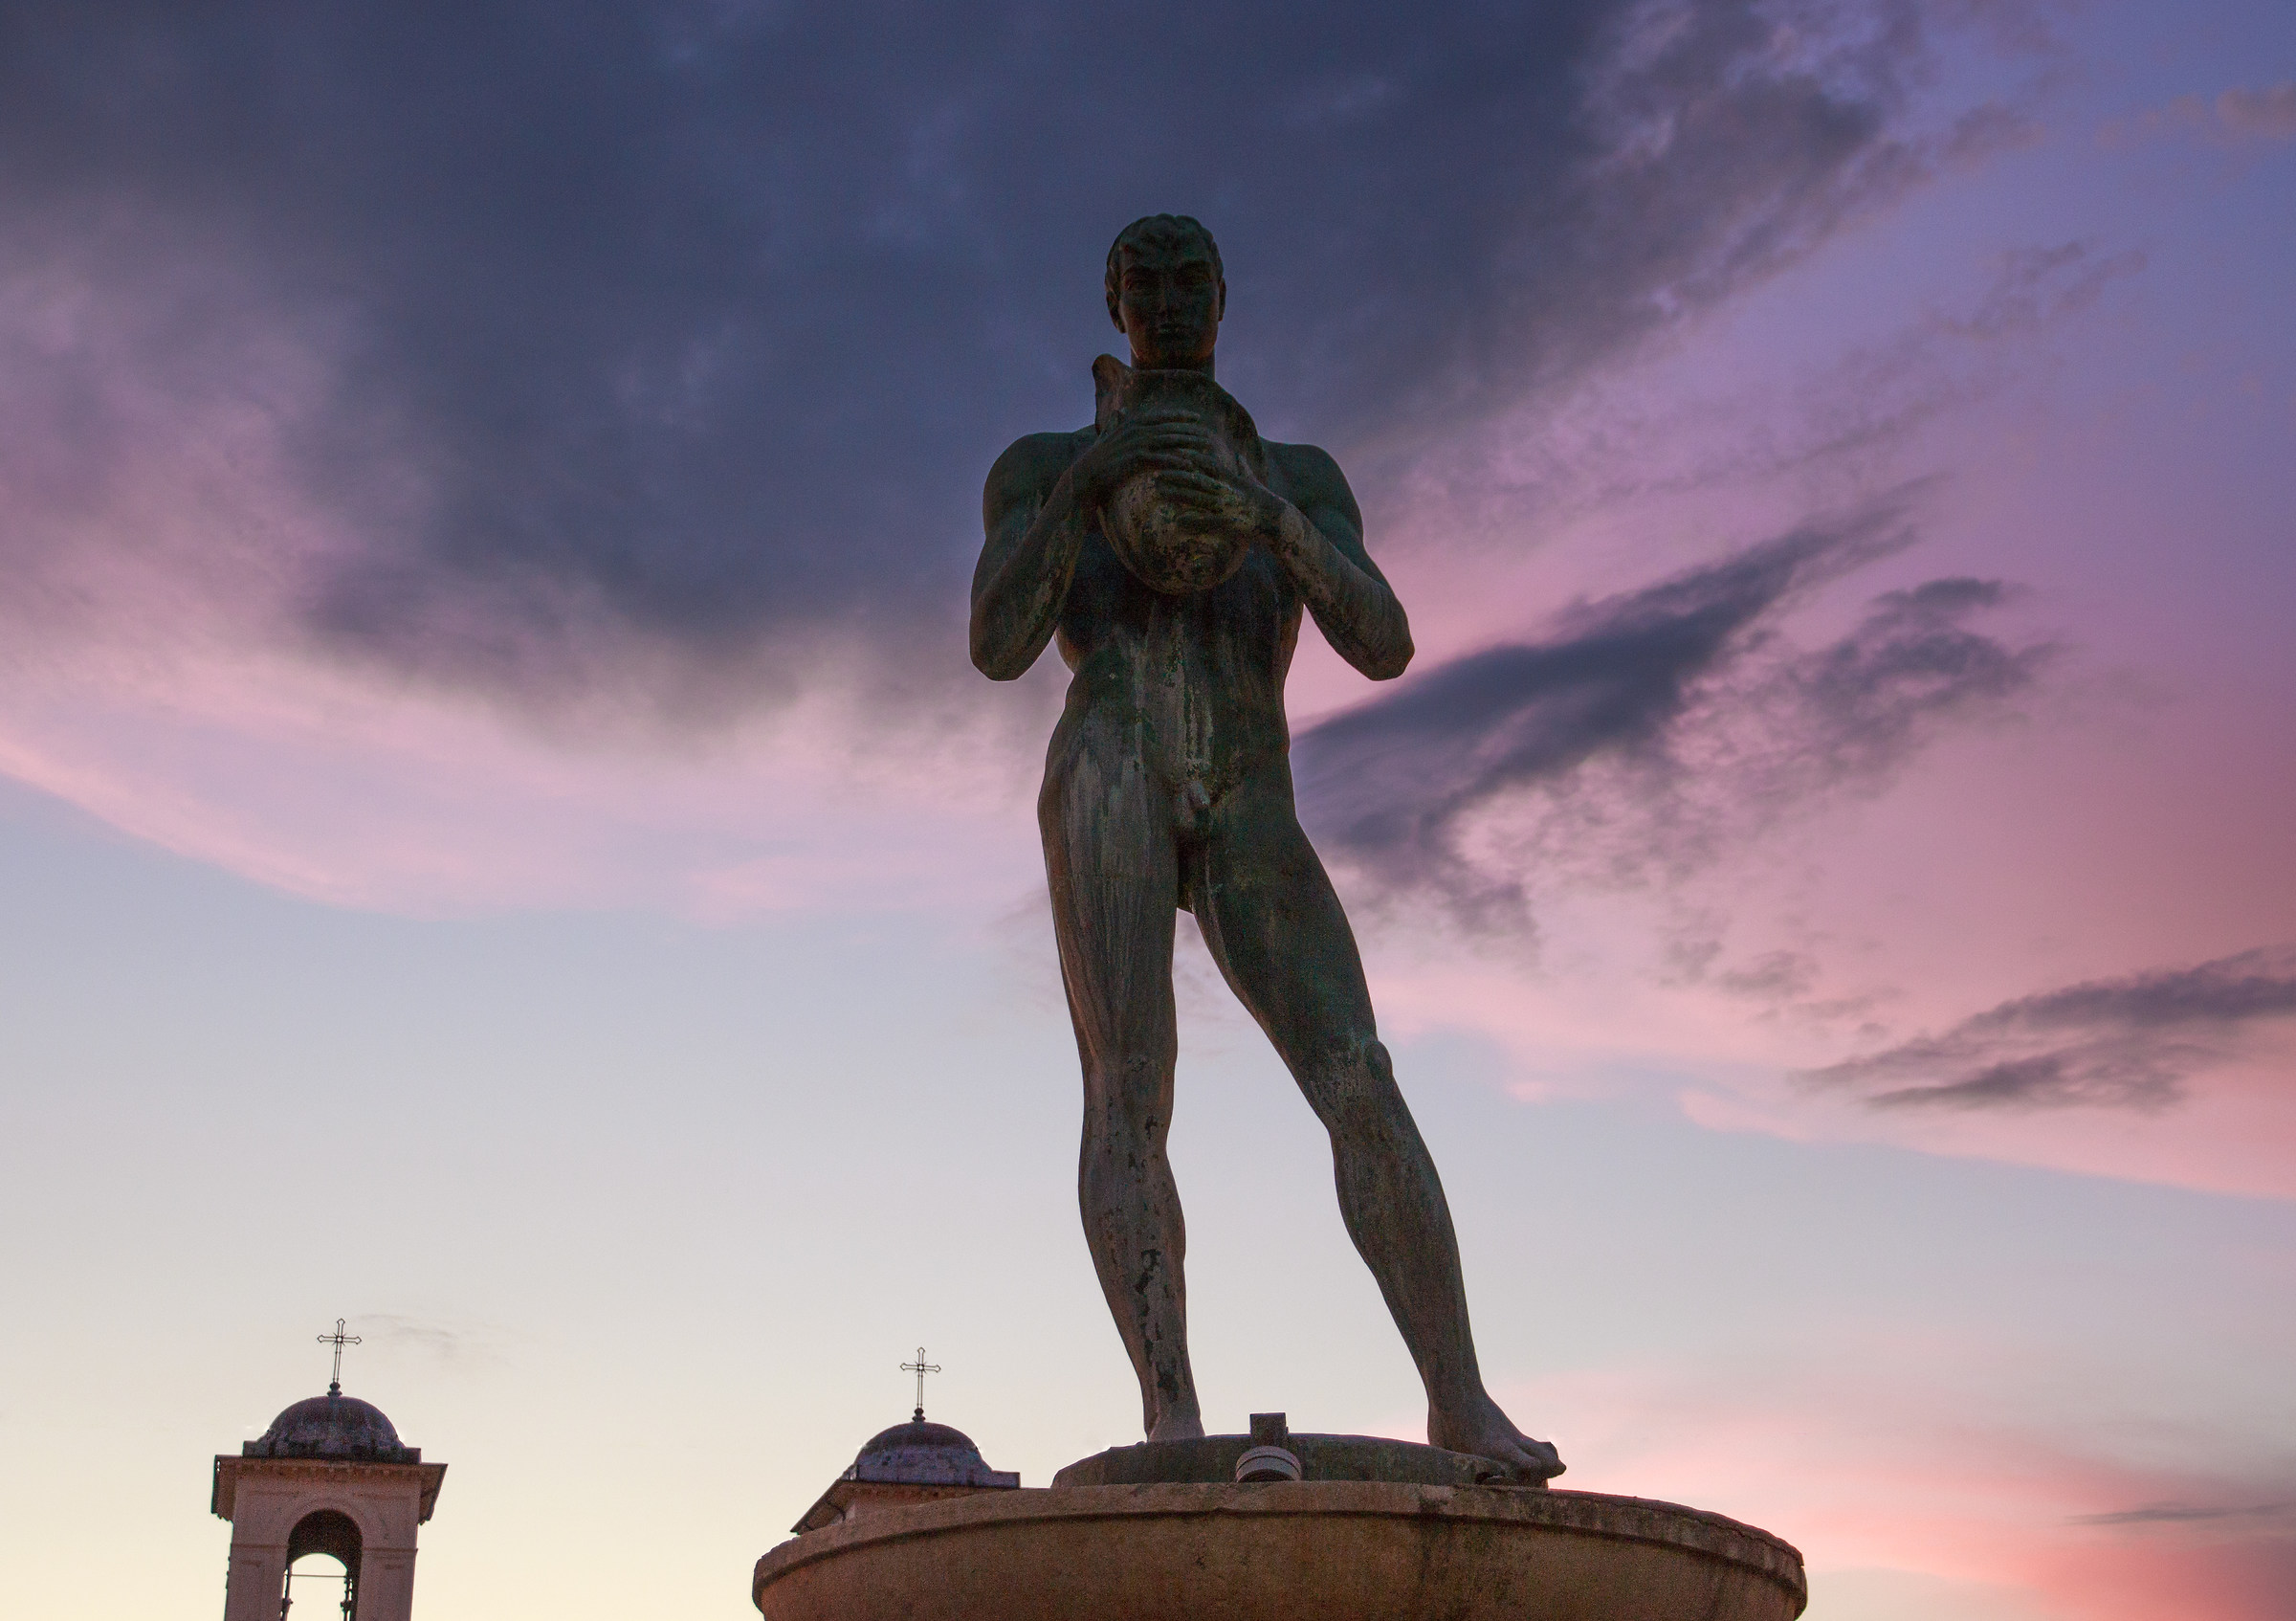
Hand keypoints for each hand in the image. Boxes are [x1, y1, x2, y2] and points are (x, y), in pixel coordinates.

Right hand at [1070, 409, 1222, 509]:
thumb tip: (1121, 410)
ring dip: (1189, 443)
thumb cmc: (1098, 457)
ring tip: (1205, 448)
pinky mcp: (1136, 458)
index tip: (1195, 418)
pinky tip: (1190, 466)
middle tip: (1207, 433)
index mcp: (1132, 422)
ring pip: (1169, 440)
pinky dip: (1177, 461)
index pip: (1161, 416)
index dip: (1180, 416)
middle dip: (1190, 429)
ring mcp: (1136, 442)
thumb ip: (1117, 422)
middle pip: (1169, 427)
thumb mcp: (1108, 435)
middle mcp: (1136, 429)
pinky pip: (1162, 458)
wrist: (1087, 474)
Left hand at [1148, 460, 1284, 541]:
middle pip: (1196, 478)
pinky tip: (1178, 521)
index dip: (1188, 456)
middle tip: (1156, 470)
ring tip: (1160, 490)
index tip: (1172, 451)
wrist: (1278, 520)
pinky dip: (1193, 521)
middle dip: (1175, 474)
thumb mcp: (1254, 482)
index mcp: (1231, 478)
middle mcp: (1226, 490)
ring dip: (1177, 494)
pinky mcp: (1229, 522)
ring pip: (1197, 497)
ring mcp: (1226, 506)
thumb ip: (1243, 468)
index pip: (1206, 463)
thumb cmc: (1266, 501)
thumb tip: (1239, 456)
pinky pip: (1207, 522)